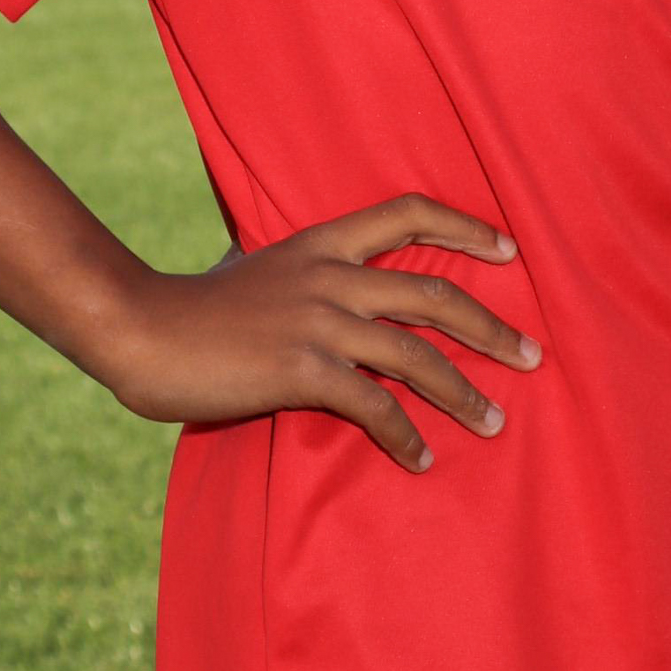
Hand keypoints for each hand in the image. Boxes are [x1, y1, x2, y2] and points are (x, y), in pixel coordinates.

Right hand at [101, 195, 537, 470]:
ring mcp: (318, 322)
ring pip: (417, 355)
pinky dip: (406, 436)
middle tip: (531, 355)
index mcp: (320, 242)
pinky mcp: (302, 370)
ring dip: (464, 393)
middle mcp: (330, 275)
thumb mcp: (248, 266)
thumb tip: (287, 265)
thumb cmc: (189, 306)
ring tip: (496, 422)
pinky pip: (374, 406)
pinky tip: (423, 458)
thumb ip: (288, 267)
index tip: (508, 249)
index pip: (407, 212)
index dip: (464, 227)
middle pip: (434, 292)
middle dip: (490, 327)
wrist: (139, 328)